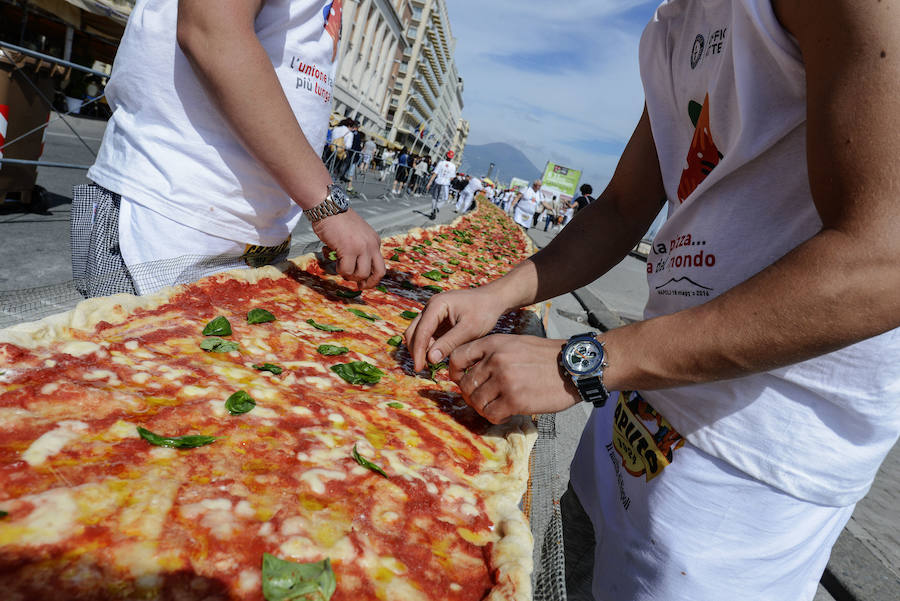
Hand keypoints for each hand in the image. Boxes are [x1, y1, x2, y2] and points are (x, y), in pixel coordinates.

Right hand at [311, 209, 384, 288]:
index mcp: (375, 241)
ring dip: (350, 275)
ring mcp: (361, 247)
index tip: (363, 282)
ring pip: (362, 274)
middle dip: (370, 283)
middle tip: (359, 286)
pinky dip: (340, 269)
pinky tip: (335, 260)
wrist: (328, 207)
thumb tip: (357, 269)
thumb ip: (360, 248)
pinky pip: (347, 270)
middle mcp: (372, 245)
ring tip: (341, 267)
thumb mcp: (357, 234)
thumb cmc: (338, 220)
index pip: (380, 264)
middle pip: (380, 272)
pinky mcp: (349, 249)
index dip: (372, 276)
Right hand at [404, 287, 506, 371]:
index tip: (419, 368)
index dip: (418, 351)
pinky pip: (427, 334)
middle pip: (413, 331)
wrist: (492, 300)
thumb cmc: (483, 311)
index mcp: (437, 305)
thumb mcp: (469, 329)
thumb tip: (430, 359)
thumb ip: (449, 343)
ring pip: (418, 333)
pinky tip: (436, 357)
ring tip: (431, 365)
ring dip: (421, 349)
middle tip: (423, 369)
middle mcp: (431, 307)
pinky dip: (428, 346)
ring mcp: (433, 313)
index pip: (421, 331)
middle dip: (416, 350)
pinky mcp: (437, 320)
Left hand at [449, 334, 580, 423]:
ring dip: (483, 408)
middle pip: (465, 384)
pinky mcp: (515, 400)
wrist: (574, 366)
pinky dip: (495, 417)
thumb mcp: (515, 344)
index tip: (459, 380)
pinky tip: (505, 413)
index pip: (457, 357)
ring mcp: (505, 380)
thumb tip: (469, 373)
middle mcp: (496, 360)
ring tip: (496, 406)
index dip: (454, 372)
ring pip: (476, 401)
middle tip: (483, 399)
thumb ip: (492, 354)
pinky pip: (491, 414)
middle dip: (471, 395)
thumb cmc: (545, 357)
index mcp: (494, 343)